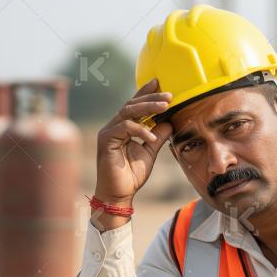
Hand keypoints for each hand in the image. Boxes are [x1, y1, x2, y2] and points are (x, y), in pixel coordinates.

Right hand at [92, 79, 172, 229]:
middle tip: (169, 95)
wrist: (119, 194)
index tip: (159, 82)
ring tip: (165, 107)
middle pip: (132, 104)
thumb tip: (170, 121)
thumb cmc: (131, 175)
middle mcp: (114, 126)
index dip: (145, 93)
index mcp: (123, 127)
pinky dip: (140, 129)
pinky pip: (125, 127)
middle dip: (151, 98)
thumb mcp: (150, 152)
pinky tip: (152, 137)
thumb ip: (158, 136)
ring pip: (128, 111)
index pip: (135, 105)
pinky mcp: (106, 140)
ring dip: (148, 108)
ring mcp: (108, 132)